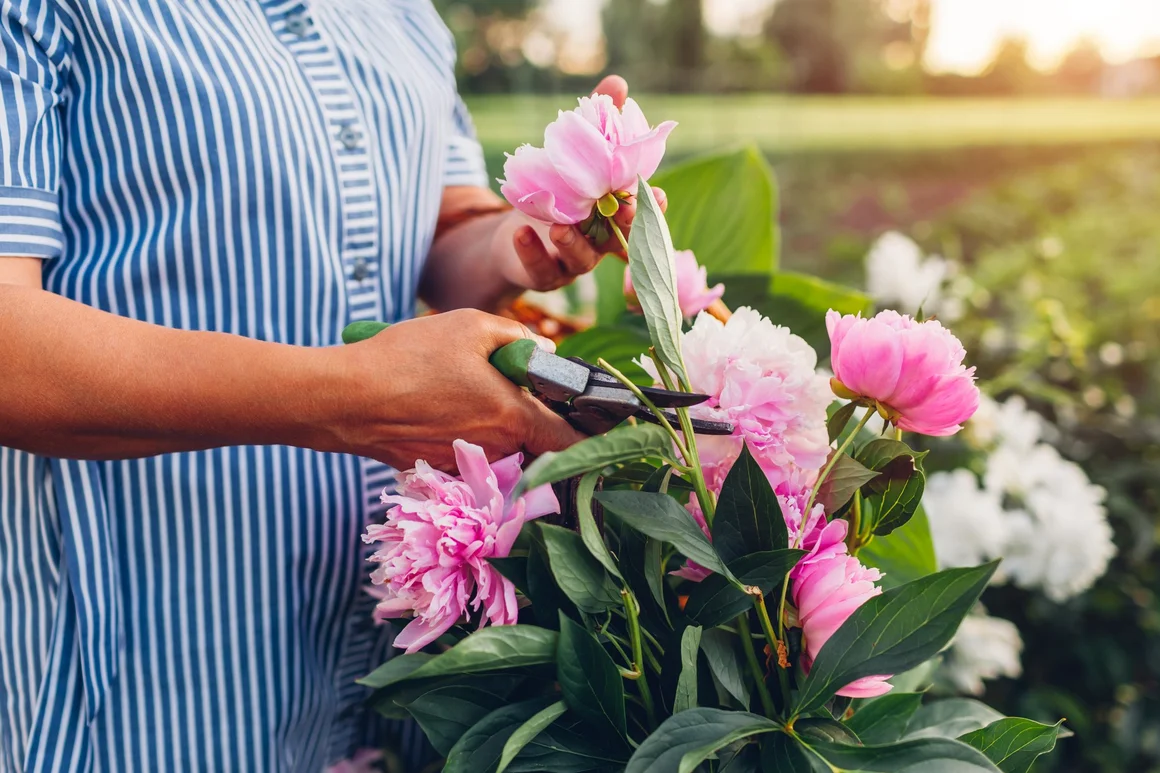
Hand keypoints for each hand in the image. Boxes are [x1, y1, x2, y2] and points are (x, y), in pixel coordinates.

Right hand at [330, 309, 584, 470]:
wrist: (346, 399)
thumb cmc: (408, 358)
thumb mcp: (469, 327)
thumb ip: (516, 337)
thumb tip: (542, 348)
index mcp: (513, 416)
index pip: (571, 441)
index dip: (589, 432)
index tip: (596, 420)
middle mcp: (496, 450)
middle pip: (537, 444)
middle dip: (538, 419)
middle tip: (521, 387)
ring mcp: (466, 465)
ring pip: (503, 449)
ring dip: (501, 428)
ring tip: (471, 393)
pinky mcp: (439, 470)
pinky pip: (470, 456)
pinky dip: (468, 437)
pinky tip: (442, 409)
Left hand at [495, 74, 668, 292]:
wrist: (513, 235)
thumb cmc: (553, 192)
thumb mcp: (571, 156)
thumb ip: (596, 125)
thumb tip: (617, 85)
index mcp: (612, 215)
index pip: (641, 214)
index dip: (652, 208)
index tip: (659, 195)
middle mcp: (599, 242)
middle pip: (619, 240)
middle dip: (625, 226)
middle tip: (624, 208)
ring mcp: (572, 261)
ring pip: (581, 259)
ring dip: (573, 244)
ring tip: (559, 228)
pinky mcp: (543, 273)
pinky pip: (541, 269)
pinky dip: (532, 252)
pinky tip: (521, 232)